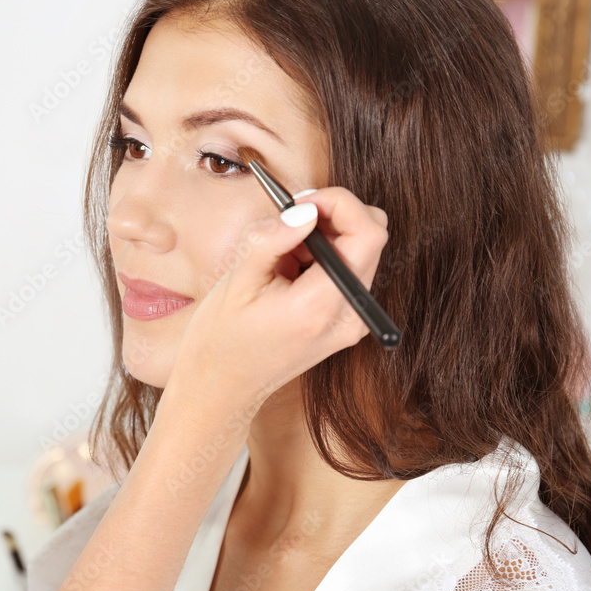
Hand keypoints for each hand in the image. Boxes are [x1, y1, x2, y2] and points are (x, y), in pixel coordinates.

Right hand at [169, 187, 388, 413]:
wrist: (220, 389)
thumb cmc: (220, 340)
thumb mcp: (236, 281)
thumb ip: (272, 238)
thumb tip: (306, 208)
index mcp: (321, 306)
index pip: (368, 234)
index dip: (340, 203)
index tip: (304, 201)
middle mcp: (347, 317)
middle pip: (370, 238)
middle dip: (332, 216)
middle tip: (290, 218)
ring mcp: (349, 324)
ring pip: (360, 252)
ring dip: (326, 237)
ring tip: (281, 254)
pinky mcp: (344, 324)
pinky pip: (348, 273)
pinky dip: (323, 258)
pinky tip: (288, 270)